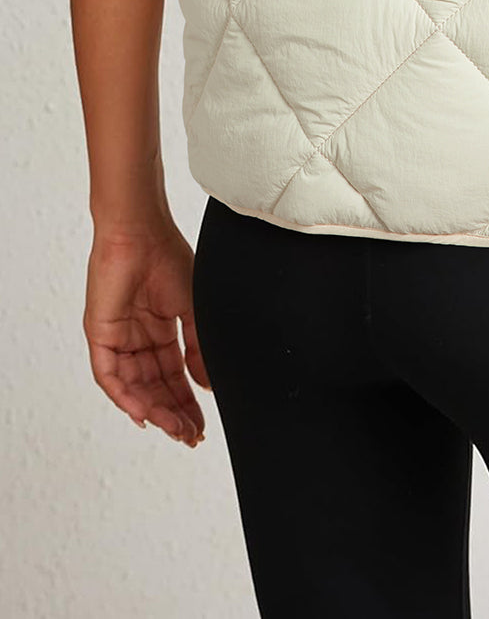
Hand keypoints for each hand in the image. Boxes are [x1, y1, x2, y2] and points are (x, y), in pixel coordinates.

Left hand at [84, 218, 211, 443]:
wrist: (142, 233)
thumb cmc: (168, 257)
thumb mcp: (193, 310)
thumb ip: (198, 348)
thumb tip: (207, 385)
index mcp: (161, 330)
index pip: (174, 376)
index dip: (188, 401)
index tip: (202, 424)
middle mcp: (139, 339)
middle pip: (155, 387)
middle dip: (173, 413)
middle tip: (191, 435)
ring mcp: (119, 339)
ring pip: (134, 387)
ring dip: (154, 410)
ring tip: (175, 428)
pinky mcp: (101, 336)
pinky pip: (110, 376)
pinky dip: (125, 397)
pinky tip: (145, 413)